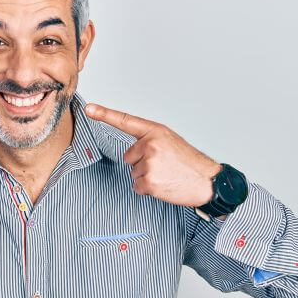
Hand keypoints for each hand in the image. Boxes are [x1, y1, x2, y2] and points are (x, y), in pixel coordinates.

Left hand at [85, 103, 221, 206]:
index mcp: (155, 131)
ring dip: (147, 176)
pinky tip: (164, 184)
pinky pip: (137, 186)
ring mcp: (149, 163)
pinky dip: (148, 189)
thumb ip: (149, 141)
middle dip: (142, 163)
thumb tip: (132, 153)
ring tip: (167, 174)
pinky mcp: (150, 182)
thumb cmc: (189, 162)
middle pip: (129, 156)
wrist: (208, 181)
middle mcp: (150, 144)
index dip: (104, 114)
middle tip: (164, 165)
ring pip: (133, 172)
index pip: (125, 121)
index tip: (89, 109)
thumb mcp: (170, 141)